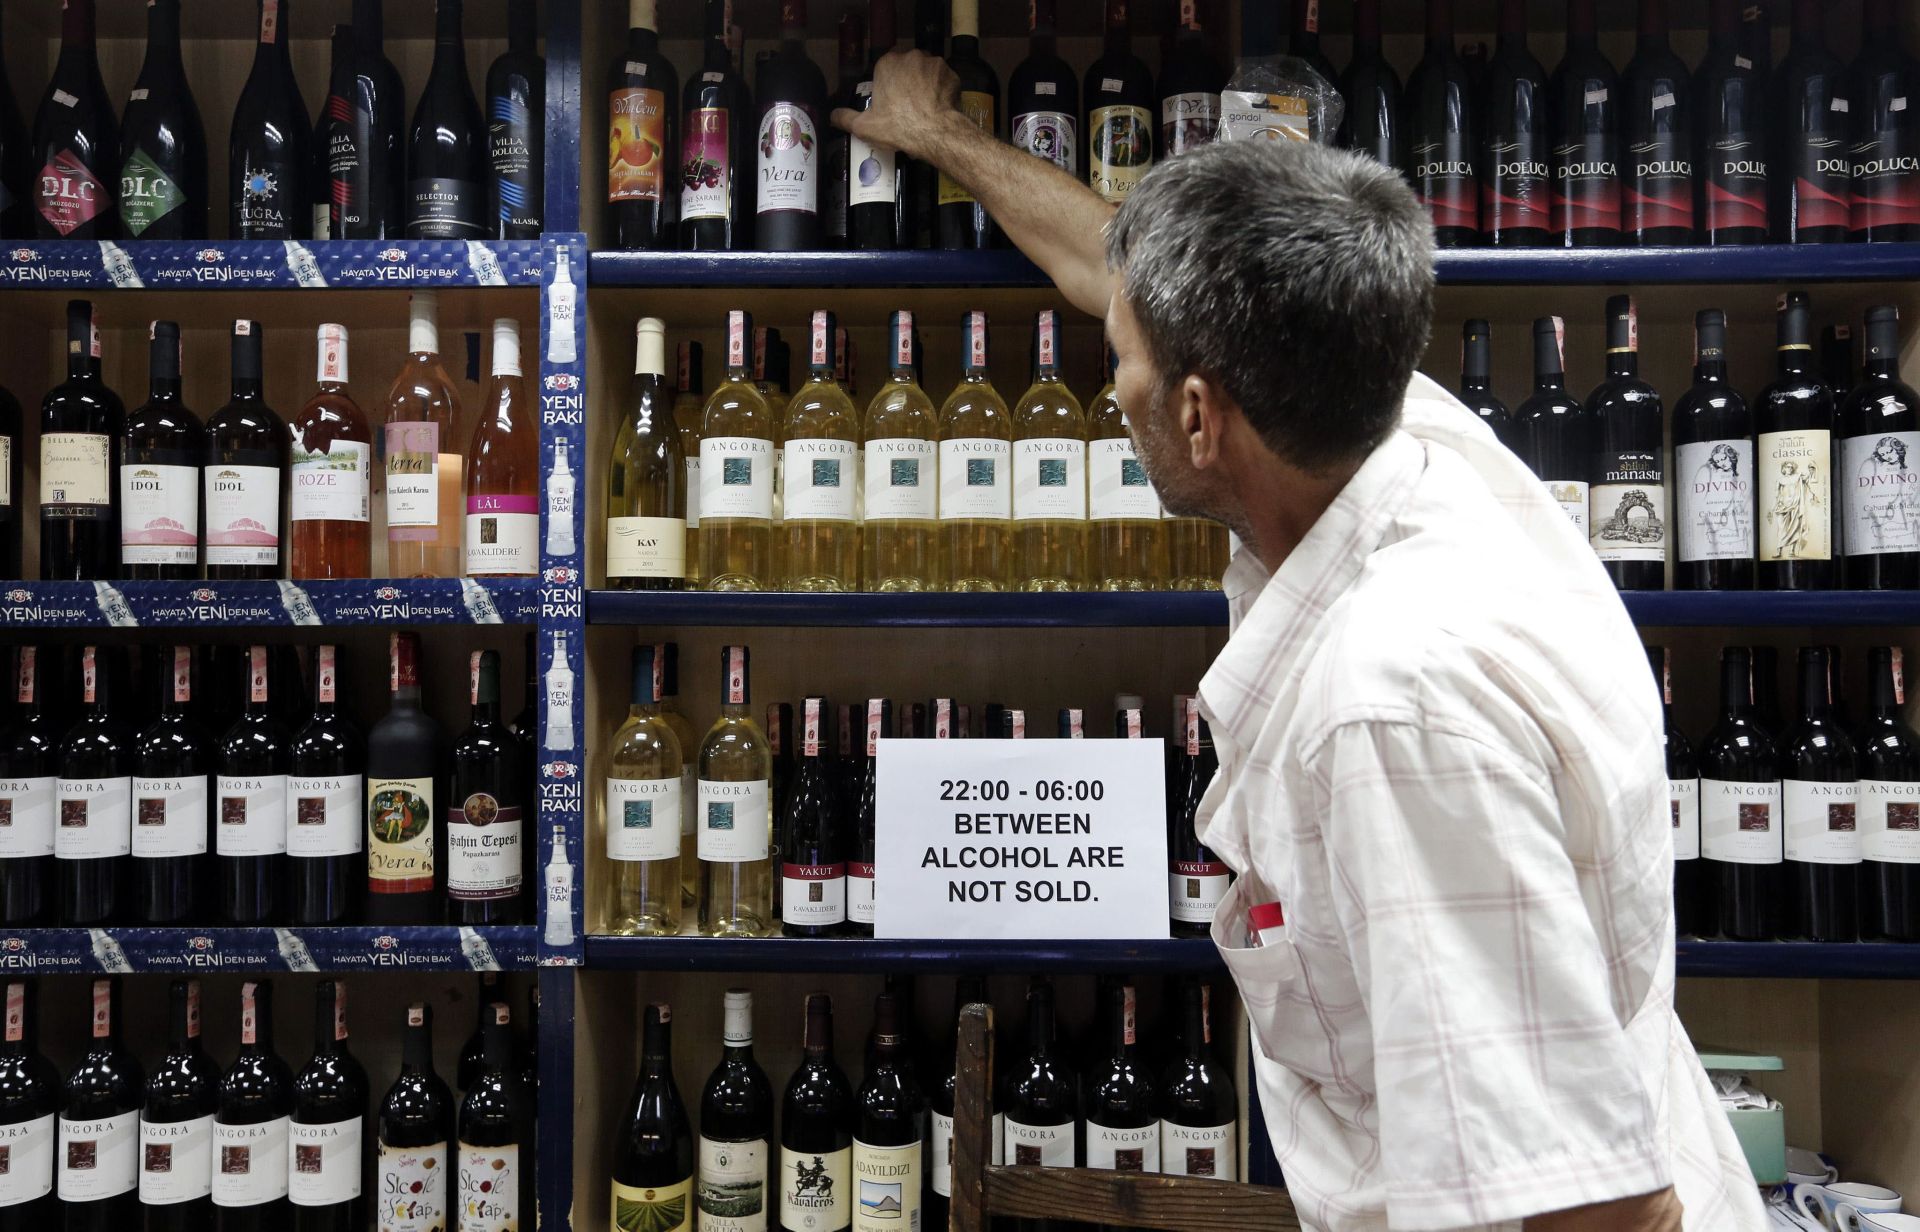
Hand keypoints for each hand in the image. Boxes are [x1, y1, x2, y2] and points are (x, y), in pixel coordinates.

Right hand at [830, 49, 961, 160]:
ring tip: (925, 108)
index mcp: (887, 63)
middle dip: (907, 83)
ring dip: (926, 85)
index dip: (888, 86)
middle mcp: (910, 56)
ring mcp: (933, 62)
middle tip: (908, 106)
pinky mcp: (951, 73)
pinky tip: (939, 107)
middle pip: (907, 68)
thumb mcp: (864, 126)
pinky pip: (944, 80)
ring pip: (926, 72)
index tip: (891, 103)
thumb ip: (845, 118)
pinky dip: (942, 91)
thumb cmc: (896, 126)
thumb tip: (831, 116)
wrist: (934, 132)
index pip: (885, 69)